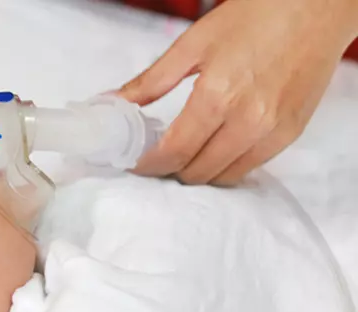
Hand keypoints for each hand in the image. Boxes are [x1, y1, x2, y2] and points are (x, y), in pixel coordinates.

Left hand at [118, 0, 357, 184]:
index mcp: (217, 96)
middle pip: (197, 172)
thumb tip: (113, 102)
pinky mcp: (291, 134)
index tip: (134, 163)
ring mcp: (273, 131)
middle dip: (170, 170)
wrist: (317, 7)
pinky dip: (226, 165)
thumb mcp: (193, 44)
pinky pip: (250, 167)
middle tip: (156, 156)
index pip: (174, 152)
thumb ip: (151, 81)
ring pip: (224, 176)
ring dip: (198, 172)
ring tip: (184, 152)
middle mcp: (248, 121)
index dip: (148, 165)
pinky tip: (214, 148)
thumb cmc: (256, 16)